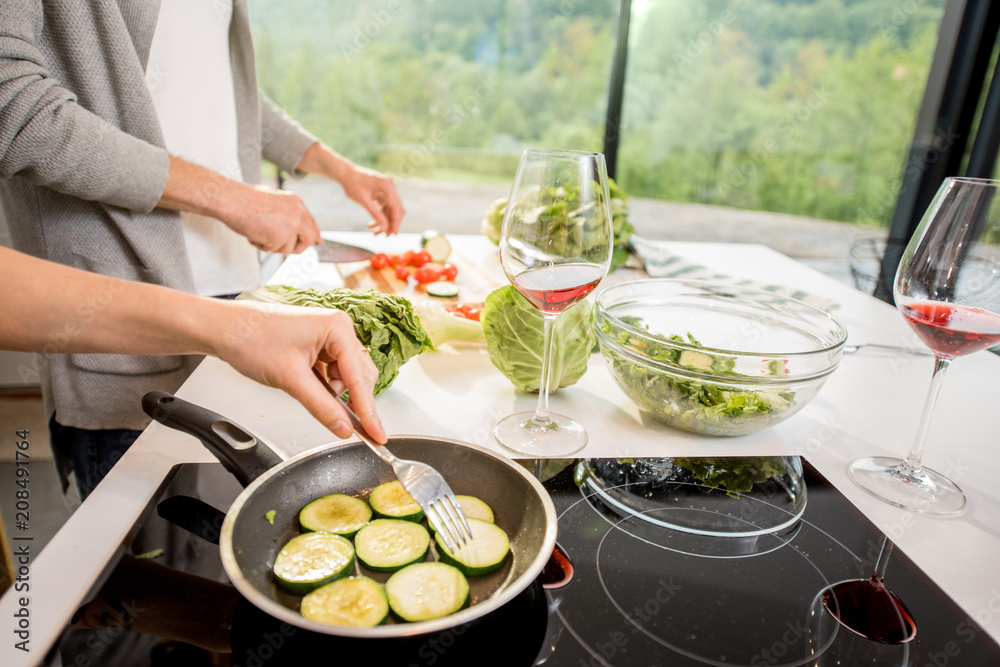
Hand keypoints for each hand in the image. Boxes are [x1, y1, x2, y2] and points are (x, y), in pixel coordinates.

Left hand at [210, 302, 385, 442]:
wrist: (225, 329)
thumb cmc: (251, 339)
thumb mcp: (290, 379)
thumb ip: (321, 406)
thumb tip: (344, 427)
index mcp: (337, 328)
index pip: (360, 378)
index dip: (369, 411)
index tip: (378, 434)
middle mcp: (338, 328)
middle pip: (360, 376)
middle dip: (349, 400)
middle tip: (348, 427)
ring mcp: (329, 335)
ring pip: (347, 376)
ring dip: (333, 392)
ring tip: (305, 390)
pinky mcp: (318, 344)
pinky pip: (333, 371)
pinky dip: (325, 385)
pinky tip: (308, 386)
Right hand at [223, 183, 321, 253]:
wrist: (231, 198)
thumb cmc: (245, 199)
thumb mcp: (274, 201)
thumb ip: (288, 214)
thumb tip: (296, 228)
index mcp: (296, 202)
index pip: (311, 223)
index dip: (312, 236)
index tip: (315, 242)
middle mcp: (298, 213)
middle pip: (309, 239)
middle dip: (298, 247)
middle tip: (283, 247)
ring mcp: (290, 225)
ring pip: (288, 248)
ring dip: (272, 245)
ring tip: (258, 230)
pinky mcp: (280, 237)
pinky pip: (272, 249)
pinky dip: (260, 245)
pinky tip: (253, 232)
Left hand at [296, 143, 404, 234]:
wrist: (346, 173)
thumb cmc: (352, 184)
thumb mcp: (363, 200)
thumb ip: (375, 213)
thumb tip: (385, 228)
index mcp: (386, 185)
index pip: (396, 207)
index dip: (396, 222)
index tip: (393, 234)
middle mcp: (390, 186)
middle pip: (396, 209)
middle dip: (390, 224)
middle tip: (384, 236)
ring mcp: (387, 189)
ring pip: (391, 210)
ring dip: (384, 222)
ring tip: (374, 232)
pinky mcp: (383, 193)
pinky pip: (385, 207)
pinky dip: (380, 216)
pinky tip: (371, 224)